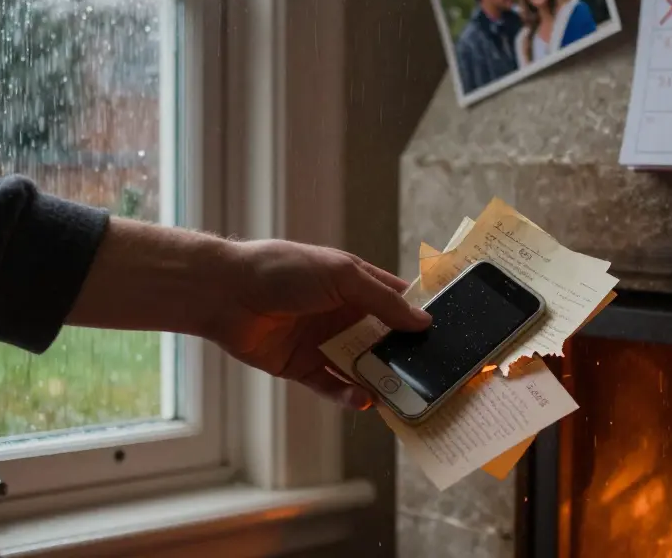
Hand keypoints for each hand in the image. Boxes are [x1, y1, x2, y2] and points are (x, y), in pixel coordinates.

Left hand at [212, 240, 431, 408]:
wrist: (226, 294)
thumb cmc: (283, 271)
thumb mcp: (342, 276)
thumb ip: (383, 301)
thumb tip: (423, 322)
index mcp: (354, 284)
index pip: (396, 301)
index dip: (418, 316)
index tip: (445, 336)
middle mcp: (342, 314)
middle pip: (383, 339)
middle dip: (404, 356)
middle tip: (430, 376)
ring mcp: (322, 342)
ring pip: (361, 367)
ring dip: (380, 380)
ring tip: (401, 396)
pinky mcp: (301, 367)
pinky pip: (332, 386)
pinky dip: (348, 395)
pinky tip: (363, 400)